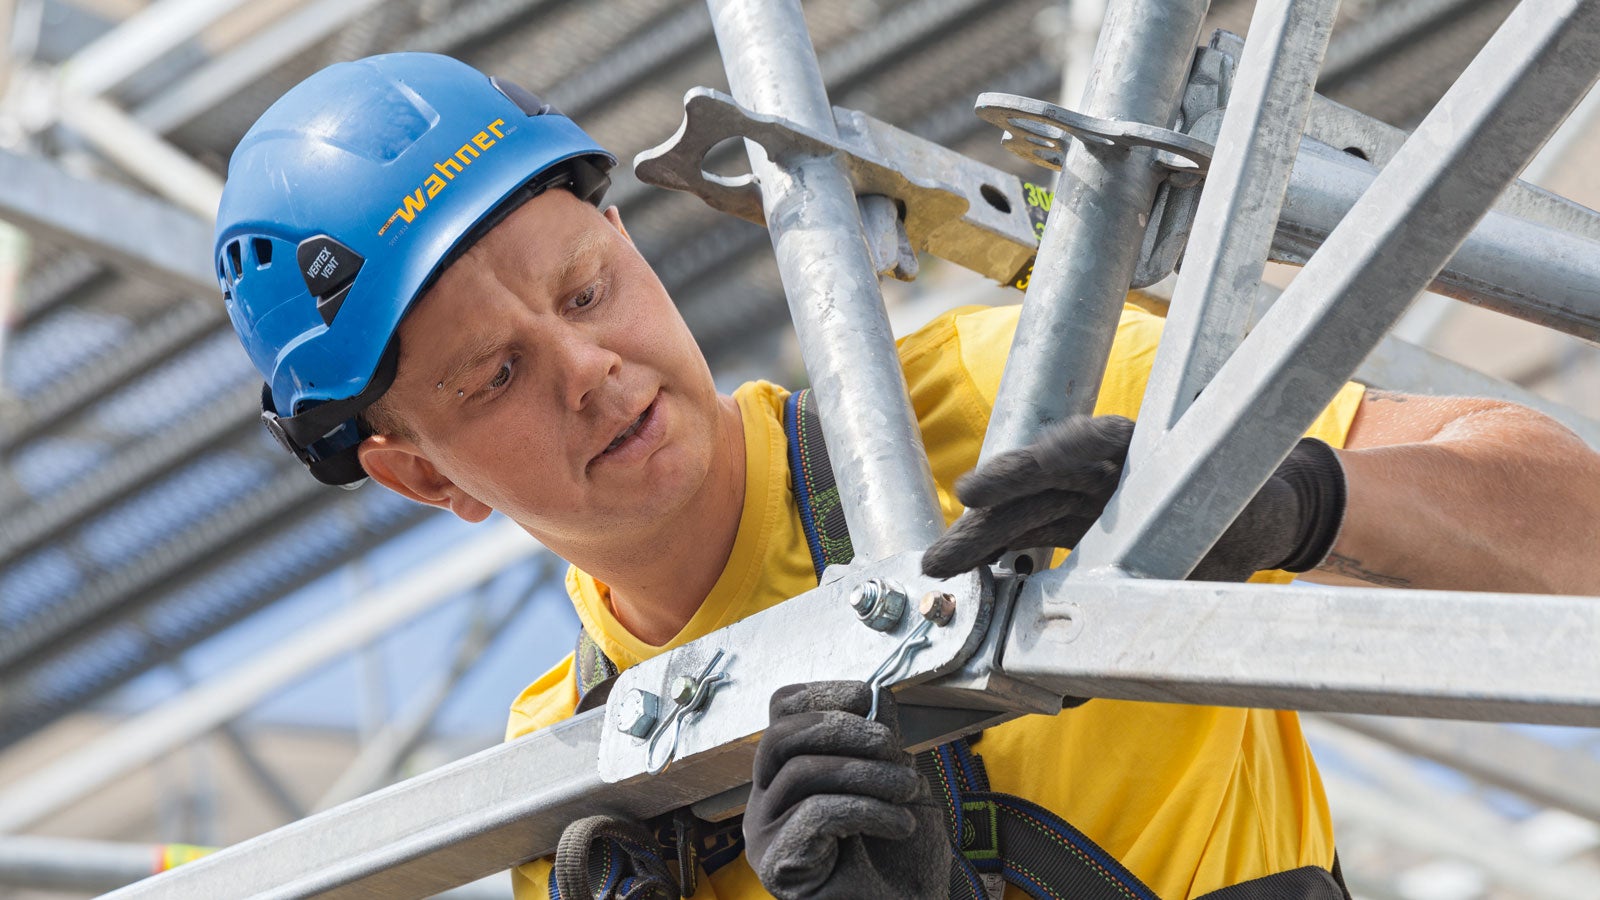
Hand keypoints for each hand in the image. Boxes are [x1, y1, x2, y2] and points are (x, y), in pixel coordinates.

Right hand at [743, 682, 948, 899]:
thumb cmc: (902, 859)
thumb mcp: (897, 783)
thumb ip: (880, 742)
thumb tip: (876, 694)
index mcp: (788, 772)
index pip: (780, 713)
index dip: (819, 694)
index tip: (865, 697)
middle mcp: (765, 799)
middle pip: (781, 735)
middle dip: (843, 728)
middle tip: (892, 747)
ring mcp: (764, 832)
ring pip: (800, 772)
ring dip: (867, 773)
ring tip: (908, 790)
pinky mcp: (776, 863)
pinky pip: (815, 812)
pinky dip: (866, 809)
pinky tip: (899, 825)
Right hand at [922, 415, 1346, 581]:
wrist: (1261, 513)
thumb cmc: (1244, 510)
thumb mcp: (1222, 539)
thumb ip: (1178, 571)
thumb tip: (1145, 608)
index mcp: (1136, 446)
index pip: (1077, 448)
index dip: (1024, 470)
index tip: (977, 491)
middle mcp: (1101, 464)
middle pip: (1033, 489)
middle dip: (984, 522)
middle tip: (938, 557)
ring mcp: (1086, 493)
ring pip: (1025, 515)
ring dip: (983, 544)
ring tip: (940, 569)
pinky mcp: (1081, 522)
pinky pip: (1037, 537)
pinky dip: (1006, 559)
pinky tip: (975, 583)